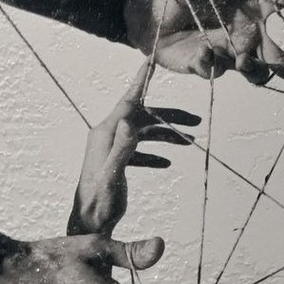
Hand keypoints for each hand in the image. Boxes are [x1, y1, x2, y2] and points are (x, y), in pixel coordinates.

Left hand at [69, 61, 198, 236]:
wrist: (88, 223)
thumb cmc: (99, 202)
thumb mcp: (113, 175)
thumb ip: (122, 148)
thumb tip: (131, 121)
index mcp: (107, 133)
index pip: (129, 100)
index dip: (142, 80)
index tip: (152, 60)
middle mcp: (108, 136)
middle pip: (142, 117)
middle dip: (169, 118)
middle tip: (196, 121)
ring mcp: (111, 148)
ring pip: (143, 133)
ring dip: (165, 136)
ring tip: (189, 143)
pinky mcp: (115, 162)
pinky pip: (138, 151)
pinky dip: (154, 154)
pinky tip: (167, 163)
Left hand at [124, 0, 283, 100]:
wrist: (152, 27)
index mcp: (251, 7)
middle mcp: (249, 35)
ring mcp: (232, 56)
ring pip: (258, 73)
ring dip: (256, 70)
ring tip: (244, 62)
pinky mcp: (212, 68)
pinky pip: (217, 71)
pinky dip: (211, 65)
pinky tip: (203, 57)